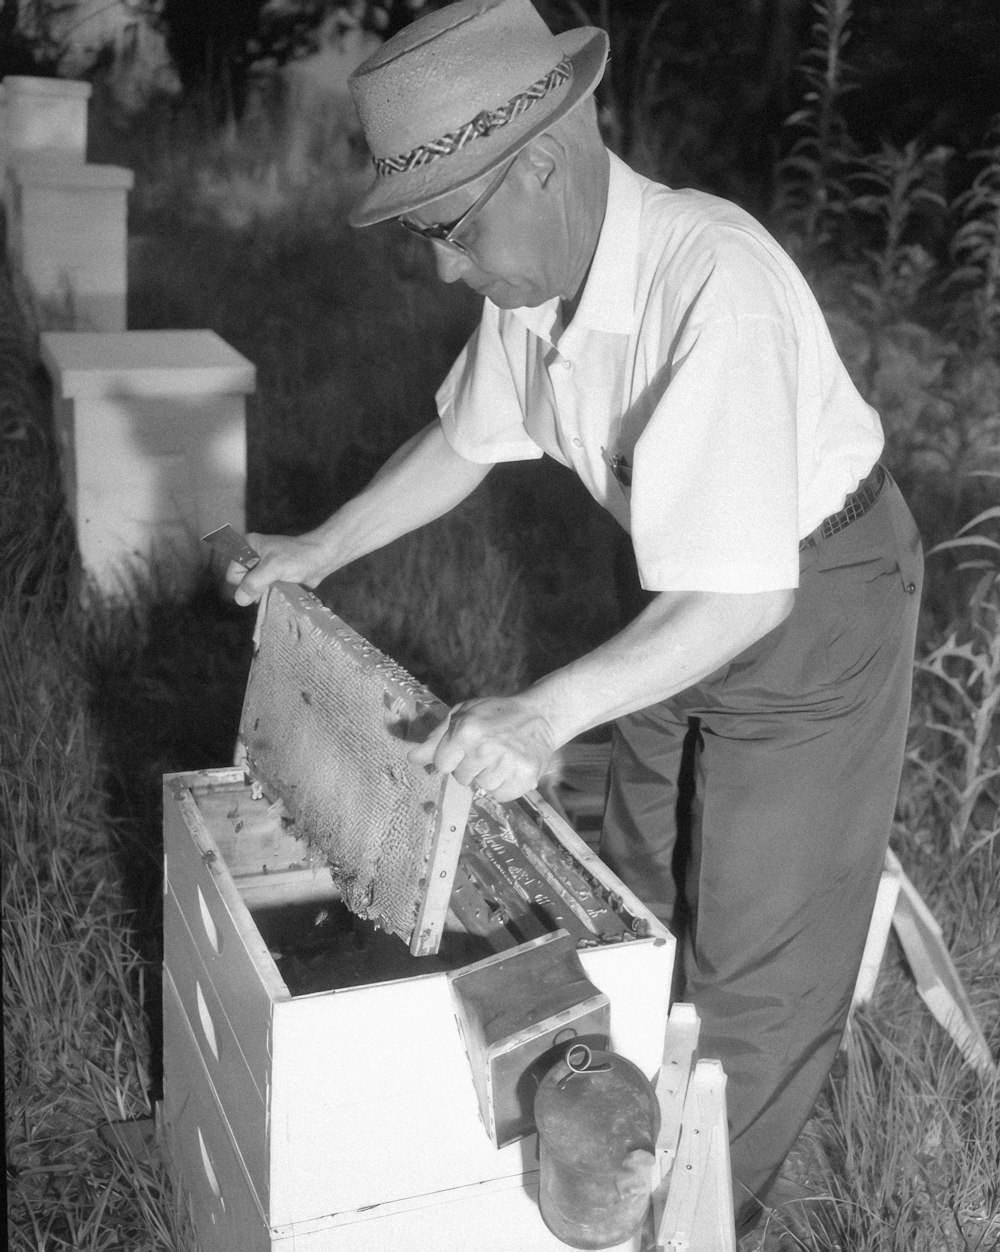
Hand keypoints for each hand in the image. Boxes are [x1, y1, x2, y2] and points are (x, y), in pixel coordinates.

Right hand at [226, 532, 331, 605]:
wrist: (322, 558)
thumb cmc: (299, 558)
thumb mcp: (274, 568)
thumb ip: (254, 582)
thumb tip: (240, 599)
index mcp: (247, 547)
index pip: (233, 574)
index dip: (244, 584)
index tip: (261, 584)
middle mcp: (252, 556)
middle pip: (242, 583)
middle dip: (254, 589)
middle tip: (271, 586)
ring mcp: (262, 567)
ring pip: (253, 589)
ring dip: (263, 593)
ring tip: (278, 588)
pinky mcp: (272, 576)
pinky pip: (264, 590)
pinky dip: (270, 594)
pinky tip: (281, 592)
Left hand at [408, 695, 556, 802]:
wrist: (539, 715)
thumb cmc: (495, 714)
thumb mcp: (462, 715)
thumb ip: (436, 738)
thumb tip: (412, 758)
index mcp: (466, 730)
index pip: (442, 764)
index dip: (451, 757)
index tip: (464, 748)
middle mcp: (486, 748)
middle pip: (461, 778)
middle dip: (470, 767)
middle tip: (487, 749)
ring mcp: (507, 764)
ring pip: (481, 788)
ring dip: (488, 777)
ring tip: (501, 757)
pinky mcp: (526, 777)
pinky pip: (501, 796)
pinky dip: (505, 787)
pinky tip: (511, 768)